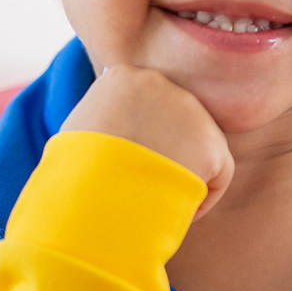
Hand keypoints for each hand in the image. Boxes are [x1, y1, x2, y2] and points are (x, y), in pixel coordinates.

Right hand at [62, 65, 233, 217]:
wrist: (94, 192)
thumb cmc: (73, 170)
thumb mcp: (74, 132)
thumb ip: (96, 118)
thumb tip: (100, 123)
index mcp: (123, 76)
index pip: (143, 100)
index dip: (139, 134)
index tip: (129, 159)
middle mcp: (163, 85)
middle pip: (174, 120)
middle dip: (165, 150)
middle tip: (146, 182)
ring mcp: (192, 112)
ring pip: (198, 144)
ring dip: (183, 172)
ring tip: (160, 202)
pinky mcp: (212, 146)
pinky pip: (218, 172)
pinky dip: (202, 197)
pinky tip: (182, 214)